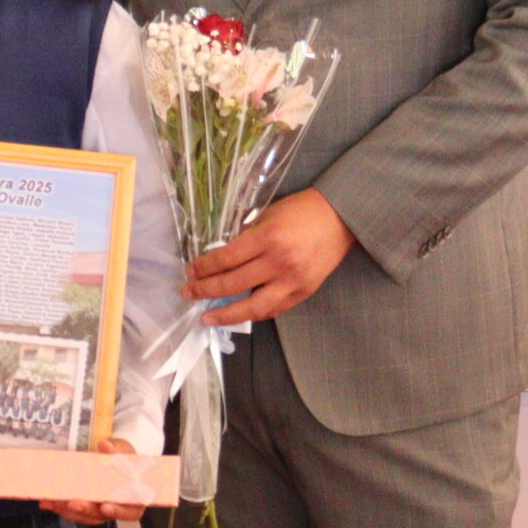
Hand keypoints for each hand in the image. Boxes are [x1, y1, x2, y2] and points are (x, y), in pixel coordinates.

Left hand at [42, 438, 145, 525]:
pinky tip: (46, 501)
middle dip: (85, 509)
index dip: (118, 511)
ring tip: (52, 500)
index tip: (105, 506)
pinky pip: (70, 510)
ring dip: (66, 509)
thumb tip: (106, 446)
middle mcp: (114, 508)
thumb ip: (117, 450)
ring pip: (82, 515)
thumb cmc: (123, 458)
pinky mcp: (83, 506)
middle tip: (72, 503)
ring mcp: (97, 509)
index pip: (130, 511)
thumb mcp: (125, 450)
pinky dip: (58, 505)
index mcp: (132, 498)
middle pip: (100, 515)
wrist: (112, 458)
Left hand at [185, 188, 355, 325]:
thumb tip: (222, 257)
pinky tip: (238, 315)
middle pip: (233, 284)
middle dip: (205, 290)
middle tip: (188, 293)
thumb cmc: (301, 211)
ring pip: (253, 307)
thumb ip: (246, 236)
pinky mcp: (303, 292)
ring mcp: (292, 281)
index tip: (190, 271)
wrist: (340, 218)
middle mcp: (278, 262)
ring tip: (207, 317)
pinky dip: (254, 314)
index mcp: (267, 238)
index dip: (204, 268)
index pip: (226, 259)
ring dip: (226, 315)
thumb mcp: (268, 215)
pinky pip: (274, 310)